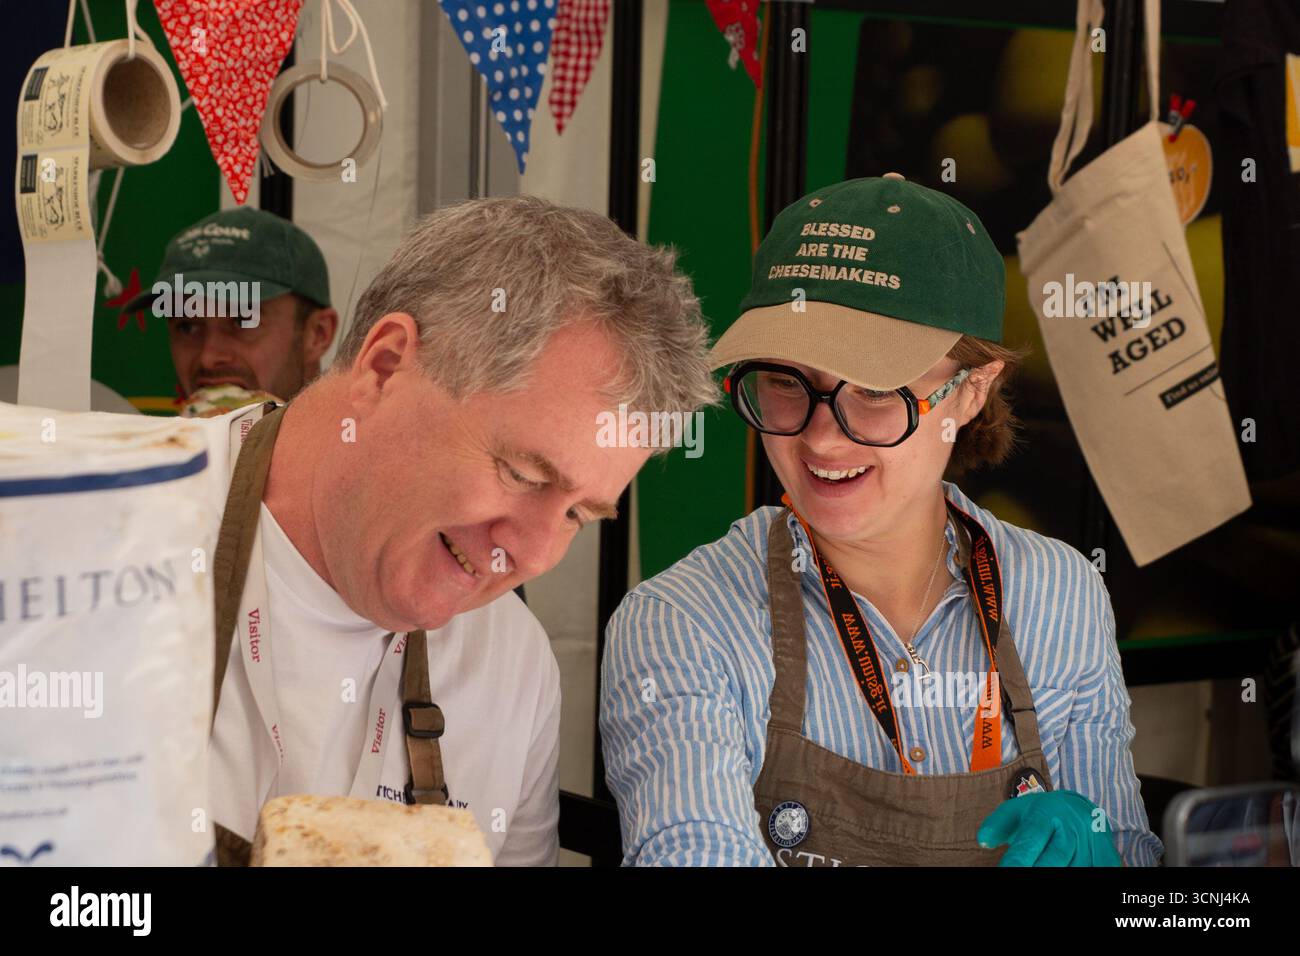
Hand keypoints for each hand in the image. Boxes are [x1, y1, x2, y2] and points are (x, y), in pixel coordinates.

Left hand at [977, 790, 1122, 866]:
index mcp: (1045, 815)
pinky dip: (1079, 876)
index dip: (1017, 861)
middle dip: (1038, 872)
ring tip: (1045, 867)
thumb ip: (997, 825)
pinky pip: (1094, 873)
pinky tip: (1068, 869)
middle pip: (1054, 859)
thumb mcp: (1015, 811)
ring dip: (1060, 874)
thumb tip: (983, 840)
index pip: (1030, 840)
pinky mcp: (1108, 858)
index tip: (1004, 872)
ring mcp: (1092, 844)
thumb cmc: (1039, 814)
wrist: (1081, 807)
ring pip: (1074, 870)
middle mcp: (1071, 829)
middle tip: (1021, 878)